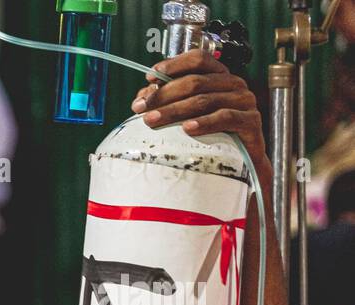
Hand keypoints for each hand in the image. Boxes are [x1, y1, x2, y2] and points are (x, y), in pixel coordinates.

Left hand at [133, 50, 268, 174]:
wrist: (241, 158)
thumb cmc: (213, 133)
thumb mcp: (187, 114)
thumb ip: (168, 101)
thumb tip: (141, 97)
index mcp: (219, 76)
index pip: (198, 59)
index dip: (174, 64)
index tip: (149, 77)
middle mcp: (233, 83)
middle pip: (195, 81)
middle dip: (163, 94)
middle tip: (141, 107)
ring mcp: (243, 100)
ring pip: (204, 100)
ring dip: (174, 110)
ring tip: (152, 120)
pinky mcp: (250, 120)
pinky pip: (225, 117)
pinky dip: (204, 123)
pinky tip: (187, 128)